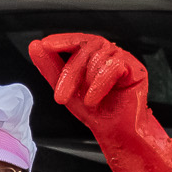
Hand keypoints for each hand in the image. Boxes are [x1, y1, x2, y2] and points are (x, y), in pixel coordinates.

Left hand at [29, 31, 151, 120]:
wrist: (116, 132)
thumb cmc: (96, 111)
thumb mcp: (66, 89)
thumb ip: (51, 67)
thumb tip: (35, 46)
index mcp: (93, 55)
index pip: (77, 40)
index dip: (62, 40)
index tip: (45, 45)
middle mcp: (108, 53)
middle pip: (86, 48)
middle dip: (70, 73)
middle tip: (60, 97)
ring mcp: (123, 58)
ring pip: (99, 56)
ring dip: (87, 82)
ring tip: (87, 102)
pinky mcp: (136, 69)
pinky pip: (114, 66)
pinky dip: (99, 84)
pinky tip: (94, 99)